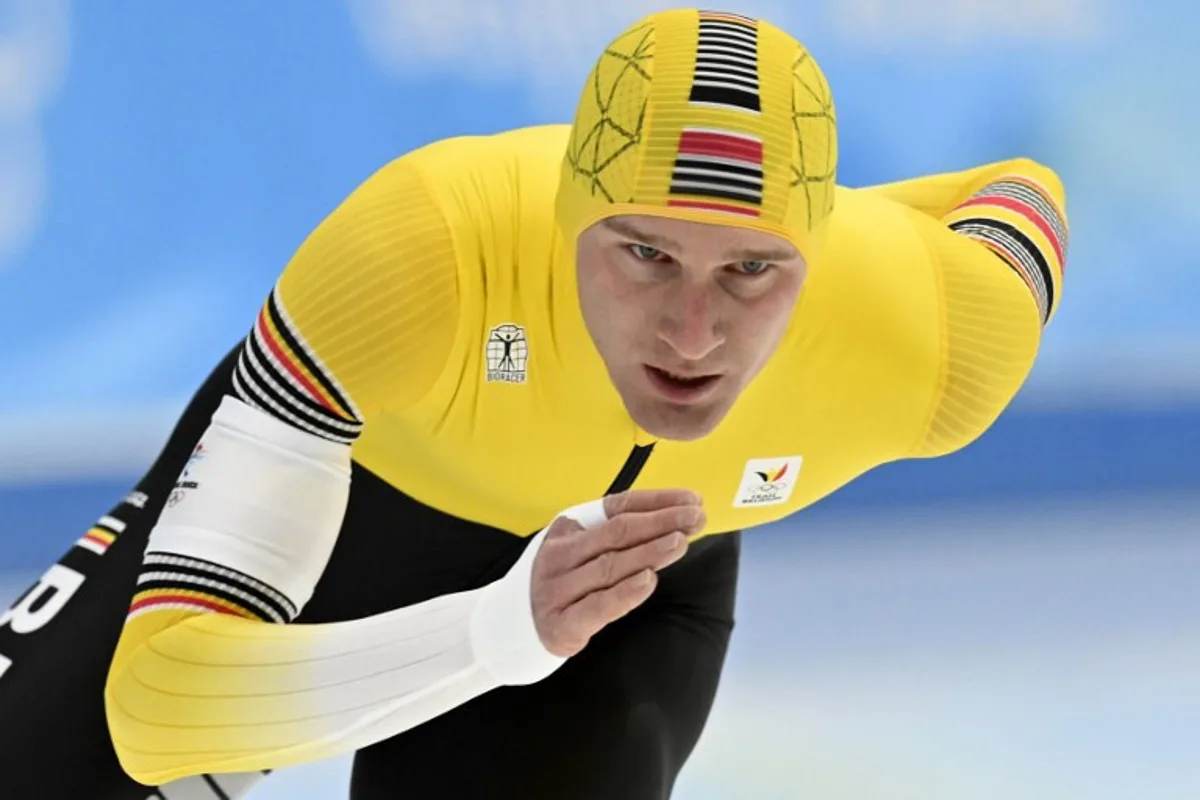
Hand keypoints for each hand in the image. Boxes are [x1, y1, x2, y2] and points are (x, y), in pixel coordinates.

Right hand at [530, 489, 704, 656]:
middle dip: (662, 522)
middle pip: (618, 532)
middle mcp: (559, 554)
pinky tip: (649, 580)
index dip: (657, 502)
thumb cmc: (558, 581)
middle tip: (696, 518)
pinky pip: (598, 605)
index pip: (618, 506)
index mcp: (567, 527)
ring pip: (611, 566)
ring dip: (650, 552)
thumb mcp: (577, 548)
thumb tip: (676, 519)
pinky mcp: (562, 625)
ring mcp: (557, 589)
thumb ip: (616, 535)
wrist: (505, 626)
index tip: (692, 500)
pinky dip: (625, 593)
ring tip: (681, 542)